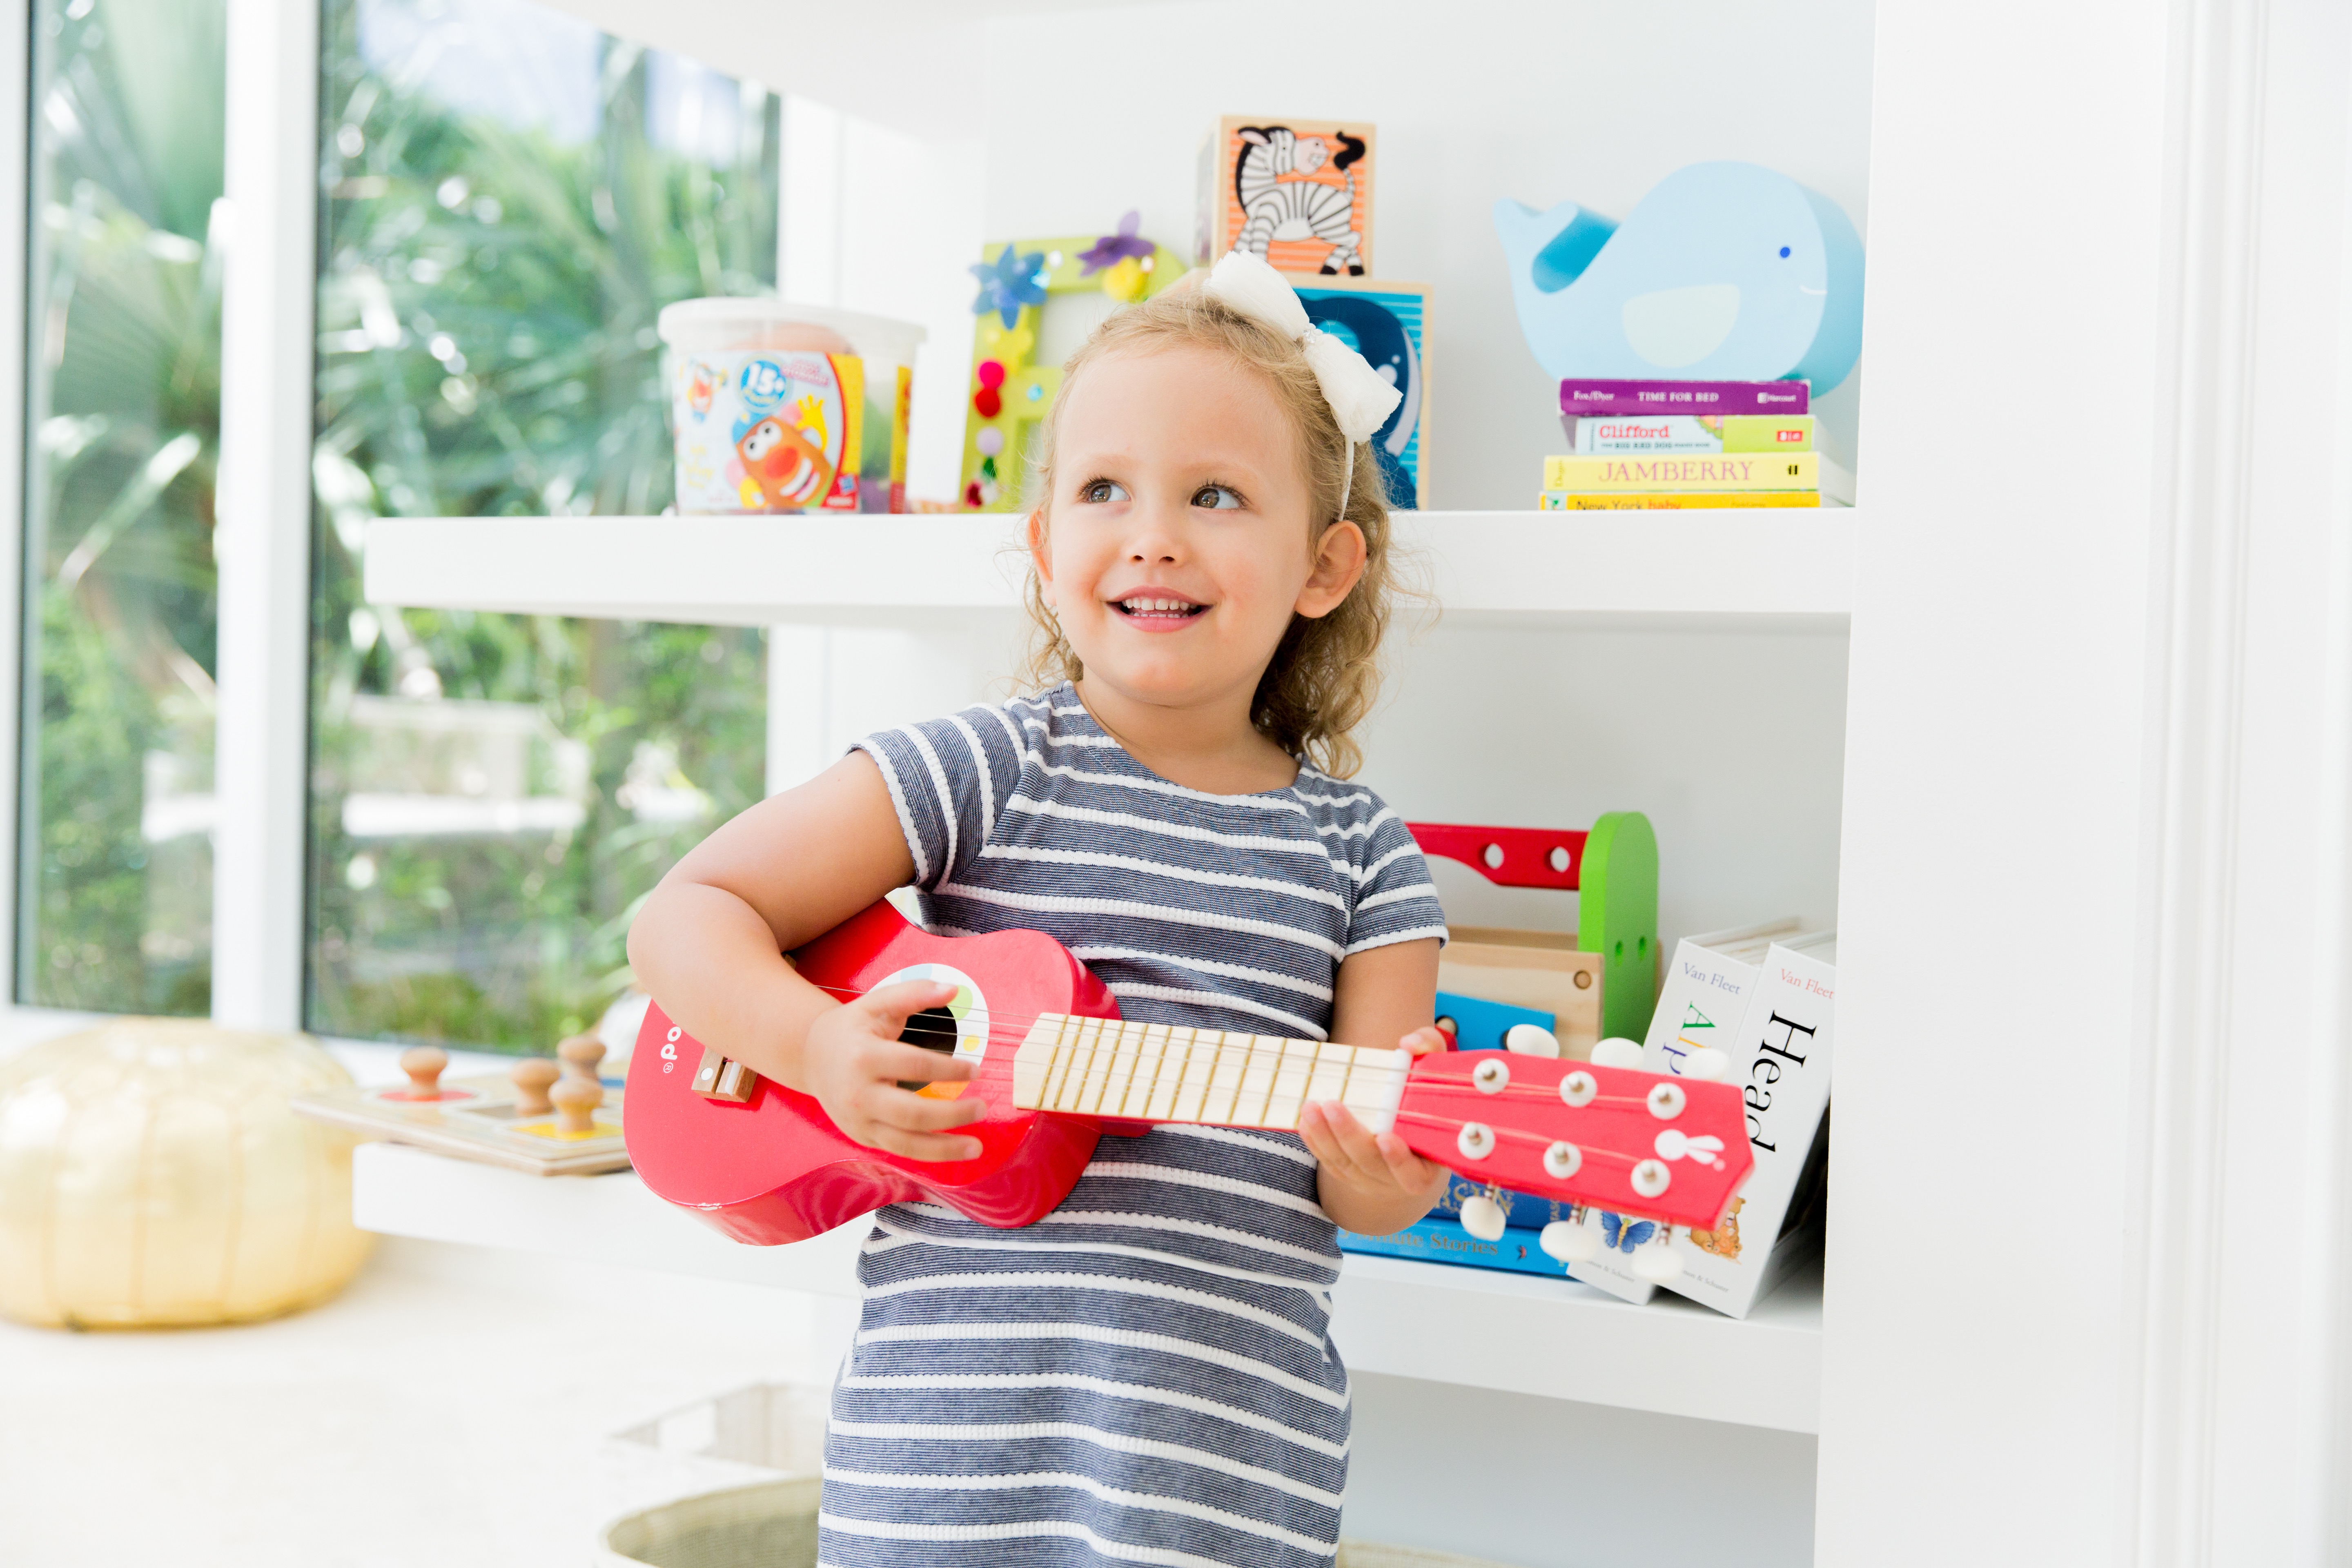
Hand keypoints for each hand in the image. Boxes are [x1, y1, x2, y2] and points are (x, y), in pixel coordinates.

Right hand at [796, 979, 984, 1160]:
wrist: (810, 1056)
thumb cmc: (851, 1028)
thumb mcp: (877, 1003)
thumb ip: (914, 993)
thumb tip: (953, 988)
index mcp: (864, 1057)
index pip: (915, 1065)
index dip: (949, 1069)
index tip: (976, 1069)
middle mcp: (859, 1094)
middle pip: (911, 1113)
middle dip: (952, 1114)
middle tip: (982, 1108)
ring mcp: (858, 1121)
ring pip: (905, 1144)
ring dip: (944, 1149)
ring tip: (976, 1146)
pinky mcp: (861, 1136)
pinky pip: (898, 1151)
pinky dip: (927, 1154)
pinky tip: (952, 1151)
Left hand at [1300, 1026, 1451, 1235]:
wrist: (1410, 1128)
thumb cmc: (1425, 1096)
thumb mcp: (1435, 1070)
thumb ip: (1429, 1049)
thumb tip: (1408, 1044)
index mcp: (1427, 1164)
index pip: (1414, 1172)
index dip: (1400, 1159)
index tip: (1386, 1138)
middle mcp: (1398, 1178)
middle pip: (1371, 1163)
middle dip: (1350, 1135)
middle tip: (1333, 1105)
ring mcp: (1370, 1179)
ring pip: (1345, 1163)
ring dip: (1325, 1136)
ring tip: (1311, 1107)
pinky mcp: (1349, 1173)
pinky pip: (1330, 1162)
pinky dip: (1316, 1143)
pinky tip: (1306, 1122)